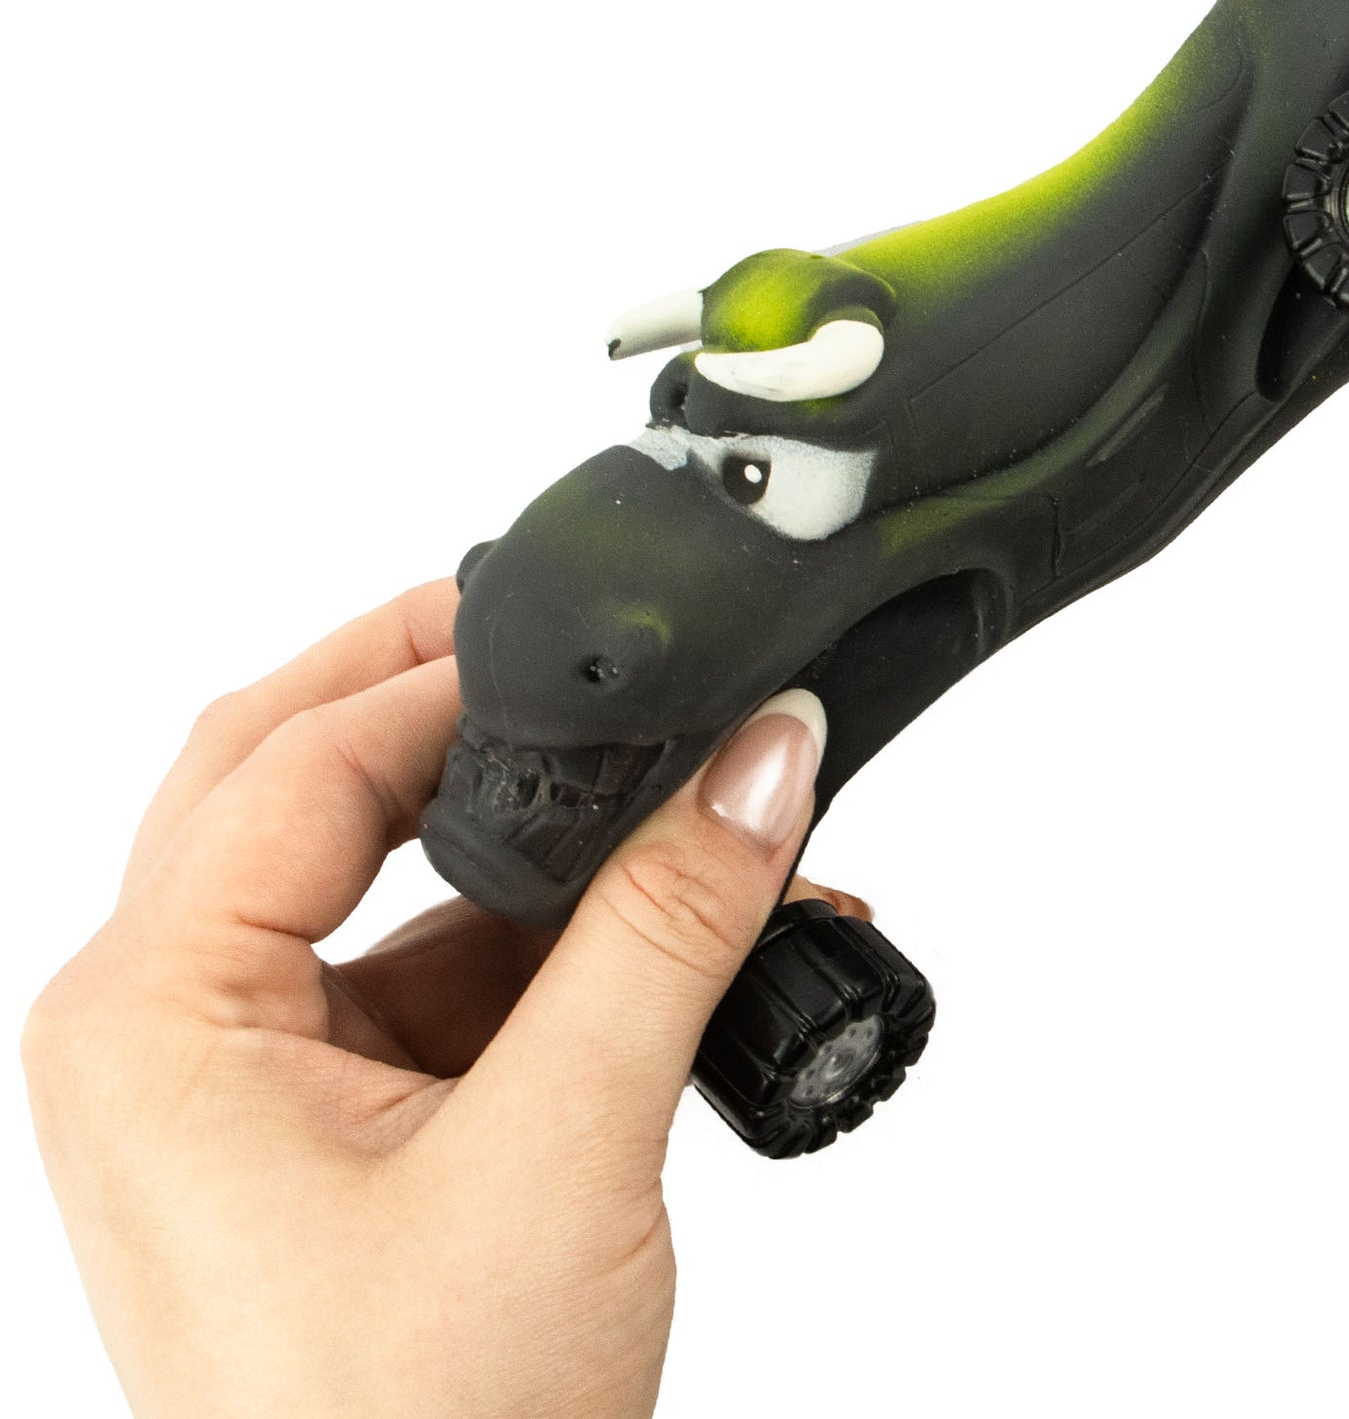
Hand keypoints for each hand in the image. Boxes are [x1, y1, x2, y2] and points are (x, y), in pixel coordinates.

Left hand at [22, 581, 854, 1418]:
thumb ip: (669, 923)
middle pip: (295, 778)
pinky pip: (428, 974)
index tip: (597, 635)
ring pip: (374, 874)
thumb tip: (762, 755)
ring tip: (668, 811)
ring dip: (522, 840)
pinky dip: (543, 943)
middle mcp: (169, 1034)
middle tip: (570, 641)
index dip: (450, 672)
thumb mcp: (564, 1146)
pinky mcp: (327, 1129)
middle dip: (436, 699)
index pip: (299, 758)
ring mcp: (244, 1084)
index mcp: (152, 1018)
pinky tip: (665, 939)